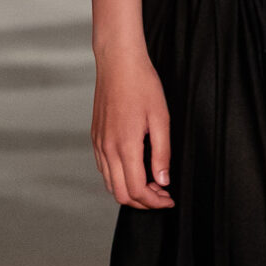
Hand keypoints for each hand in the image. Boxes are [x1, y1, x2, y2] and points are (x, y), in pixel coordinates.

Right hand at [92, 42, 172, 209]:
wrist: (118, 62)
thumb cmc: (142, 85)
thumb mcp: (161, 119)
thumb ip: (162, 153)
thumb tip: (163, 181)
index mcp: (125, 146)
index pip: (137, 190)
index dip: (155, 201)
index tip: (169, 199)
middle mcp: (107, 148)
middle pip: (121, 194)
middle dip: (143, 202)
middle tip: (162, 195)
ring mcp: (99, 143)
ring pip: (110, 184)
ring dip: (130, 191)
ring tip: (151, 183)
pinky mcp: (96, 137)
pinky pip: (103, 168)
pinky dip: (118, 178)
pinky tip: (135, 169)